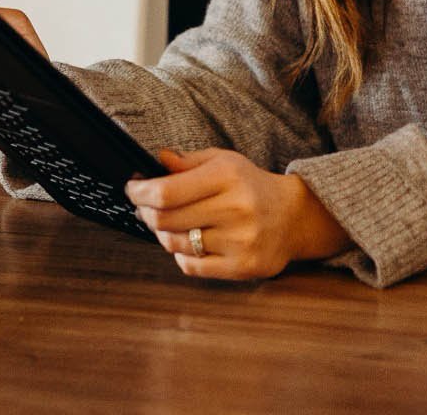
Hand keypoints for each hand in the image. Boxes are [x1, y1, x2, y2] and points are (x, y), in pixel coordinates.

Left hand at [124, 148, 353, 280]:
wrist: (294, 216)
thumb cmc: (251, 186)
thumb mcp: (224, 162)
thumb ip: (188, 162)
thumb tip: (157, 160)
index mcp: (228, 176)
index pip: (166, 192)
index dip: (140, 193)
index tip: (133, 190)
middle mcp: (235, 208)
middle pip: (165, 220)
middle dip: (146, 213)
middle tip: (145, 208)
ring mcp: (240, 240)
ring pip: (174, 244)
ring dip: (163, 234)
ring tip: (170, 225)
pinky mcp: (242, 266)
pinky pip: (191, 265)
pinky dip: (182, 255)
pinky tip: (190, 243)